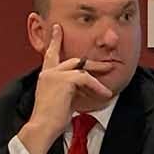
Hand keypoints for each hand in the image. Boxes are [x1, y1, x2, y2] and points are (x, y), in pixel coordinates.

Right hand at [16, 25, 112, 153]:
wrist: (43, 126)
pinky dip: (97, 87)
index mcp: (46, 75)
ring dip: (98, 78)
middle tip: (109, 65)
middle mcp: (48, 72)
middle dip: (94, 64)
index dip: (55, 40)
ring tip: (109, 89)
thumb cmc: (52, 118)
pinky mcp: (64, 80)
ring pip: (83, 69)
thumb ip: (71, 87)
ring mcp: (55, 75)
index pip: (51, 54)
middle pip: (75, 60)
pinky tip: (105, 95)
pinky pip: (86, 79)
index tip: (57, 27)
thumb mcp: (62, 98)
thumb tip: (86, 84)